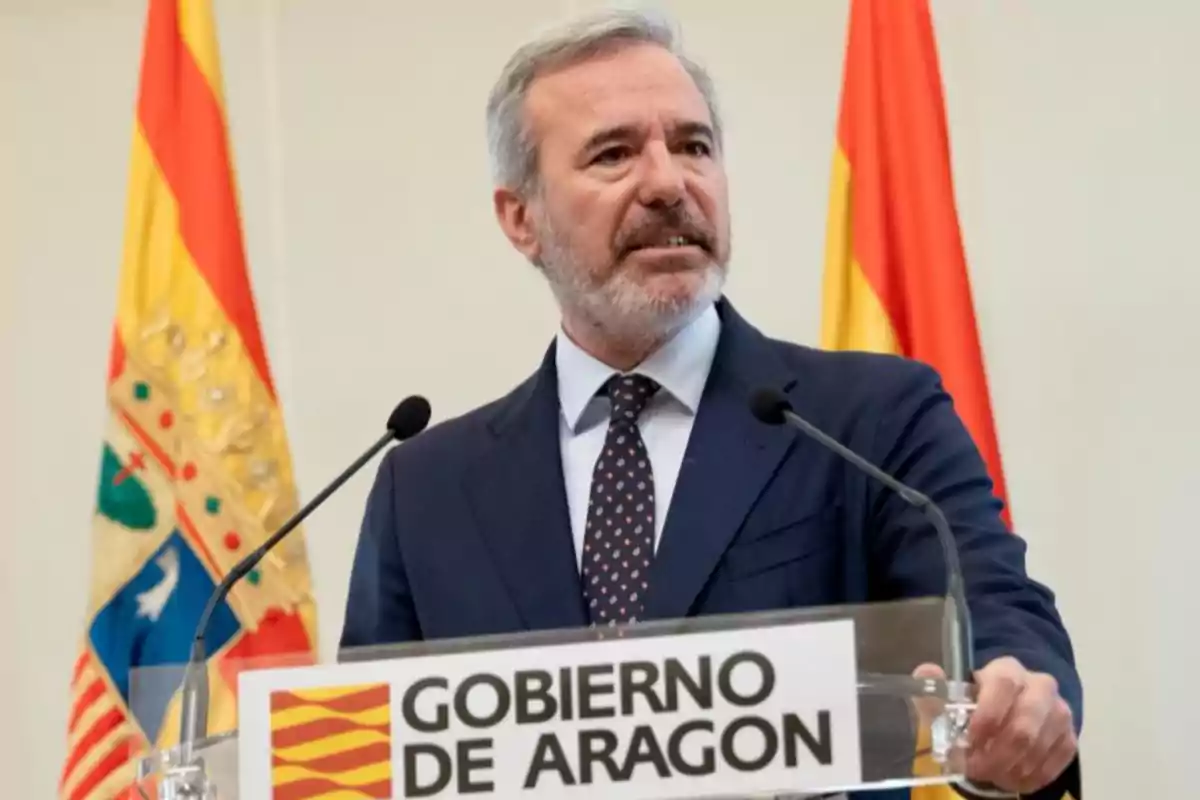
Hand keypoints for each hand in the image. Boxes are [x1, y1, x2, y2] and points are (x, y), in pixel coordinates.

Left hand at [915, 657, 1076, 794]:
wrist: (1011, 710)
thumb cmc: (976, 703)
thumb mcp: (951, 695)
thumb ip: (935, 686)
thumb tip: (927, 672)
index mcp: (1007, 669)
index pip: (1003, 685)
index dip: (987, 716)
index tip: (969, 742)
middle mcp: (1040, 686)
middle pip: (1024, 726)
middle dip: (996, 755)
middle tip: (975, 769)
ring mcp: (1059, 711)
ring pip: (1038, 747)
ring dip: (1011, 769)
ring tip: (990, 775)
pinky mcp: (1069, 736)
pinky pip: (1054, 762)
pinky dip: (1031, 777)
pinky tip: (1012, 779)